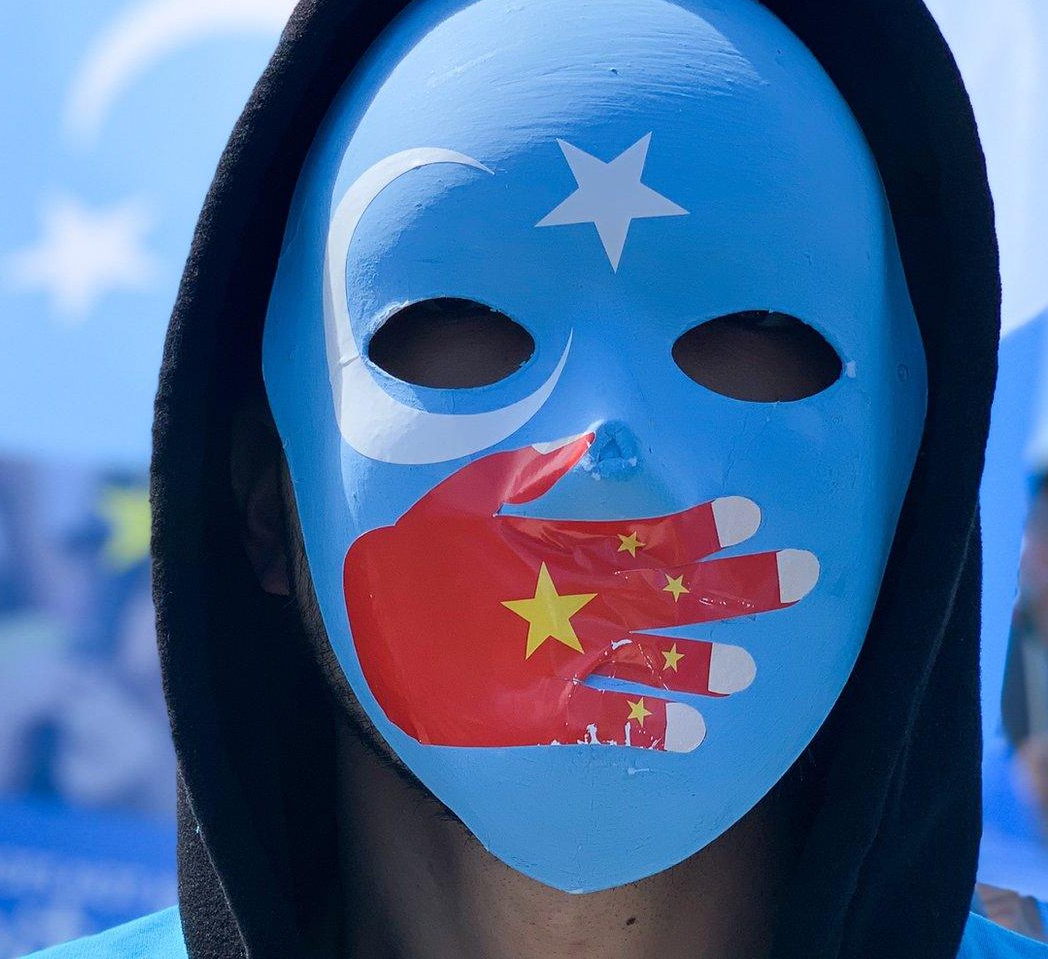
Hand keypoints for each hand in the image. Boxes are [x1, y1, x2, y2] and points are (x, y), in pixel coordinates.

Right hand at [343, 435, 816, 751]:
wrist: (372, 625)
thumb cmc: (414, 553)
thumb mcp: (466, 494)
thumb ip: (533, 471)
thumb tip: (592, 441)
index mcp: (561, 549)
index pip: (652, 535)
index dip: (707, 528)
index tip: (754, 515)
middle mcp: (578, 603)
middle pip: (677, 594)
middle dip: (743, 584)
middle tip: (804, 574)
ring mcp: (564, 659)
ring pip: (654, 661)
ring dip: (703, 663)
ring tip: (748, 673)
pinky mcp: (542, 708)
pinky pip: (610, 720)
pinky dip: (654, 727)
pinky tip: (695, 733)